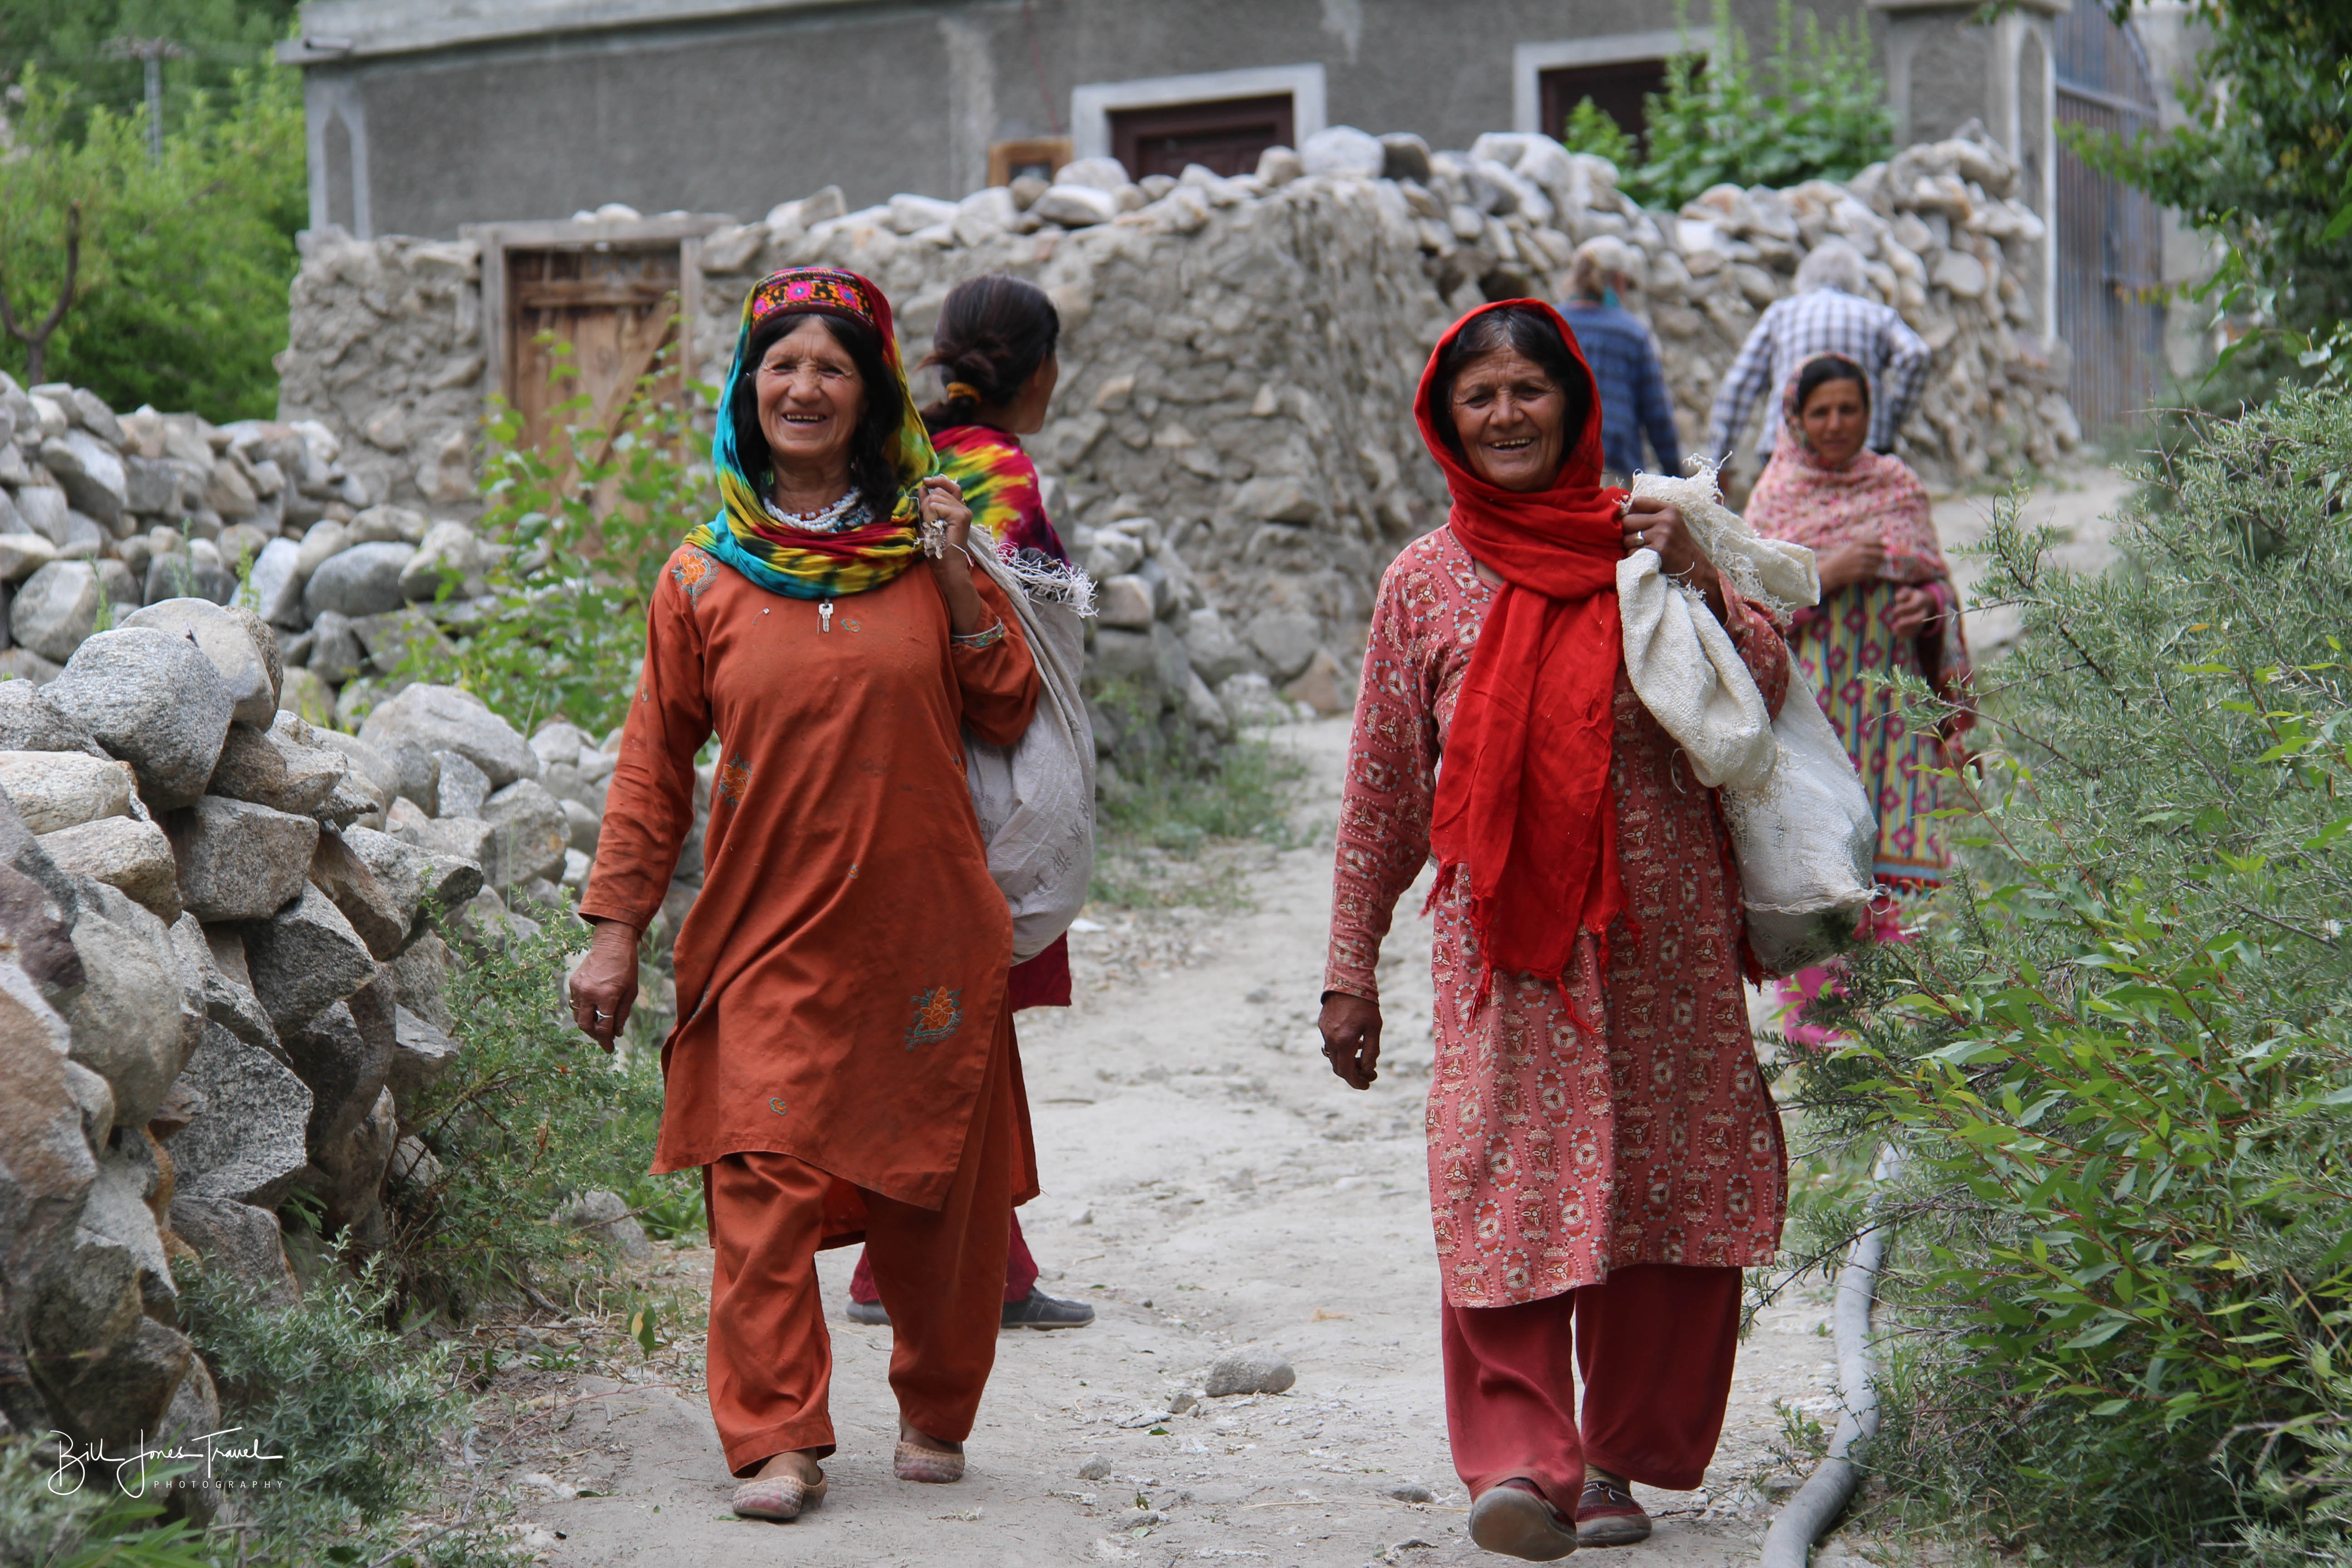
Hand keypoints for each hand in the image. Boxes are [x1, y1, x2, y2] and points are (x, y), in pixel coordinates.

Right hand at [568, 918, 640, 1052]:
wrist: (612, 944)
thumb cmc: (627, 968)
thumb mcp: (631, 992)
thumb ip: (622, 1015)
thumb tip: (616, 1034)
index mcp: (607, 997)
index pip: (603, 1028)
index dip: (606, 1041)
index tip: (609, 1049)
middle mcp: (589, 994)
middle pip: (586, 1026)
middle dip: (594, 1036)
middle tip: (603, 1038)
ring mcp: (578, 988)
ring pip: (577, 1016)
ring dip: (587, 1024)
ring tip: (598, 1025)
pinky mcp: (573, 983)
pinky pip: (575, 1003)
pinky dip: (583, 1010)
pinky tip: (593, 1010)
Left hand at [917, 476, 985, 634]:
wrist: (946, 565)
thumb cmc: (936, 547)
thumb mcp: (927, 521)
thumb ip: (926, 505)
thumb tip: (922, 487)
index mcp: (957, 508)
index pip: (950, 486)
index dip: (938, 481)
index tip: (925, 481)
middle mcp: (963, 508)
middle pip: (937, 492)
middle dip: (927, 505)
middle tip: (929, 523)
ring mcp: (963, 511)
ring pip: (935, 498)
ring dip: (927, 513)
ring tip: (933, 528)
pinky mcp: (961, 516)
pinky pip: (936, 507)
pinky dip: (930, 517)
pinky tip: (935, 528)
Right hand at [1318, 991, 1382, 1089]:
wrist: (1347, 980)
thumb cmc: (1365, 1004)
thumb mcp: (1374, 1029)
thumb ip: (1371, 1051)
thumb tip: (1368, 1069)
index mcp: (1343, 1043)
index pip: (1347, 1073)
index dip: (1357, 1082)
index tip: (1368, 1085)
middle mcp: (1330, 1040)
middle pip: (1339, 1067)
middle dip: (1354, 1074)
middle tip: (1370, 1073)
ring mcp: (1324, 1033)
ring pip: (1334, 1056)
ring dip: (1347, 1062)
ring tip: (1362, 1056)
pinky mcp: (1322, 1025)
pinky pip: (1330, 1044)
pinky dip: (1342, 1050)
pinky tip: (1355, 1042)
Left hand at [1620, 495, 1723, 615]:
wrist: (1694, 567)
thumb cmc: (1677, 545)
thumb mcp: (1670, 523)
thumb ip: (1650, 515)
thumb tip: (1620, 513)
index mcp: (1669, 509)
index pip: (1637, 501)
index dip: (1631, 513)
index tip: (1636, 523)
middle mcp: (1666, 519)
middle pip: (1627, 520)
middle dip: (1628, 532)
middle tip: (1638, 541)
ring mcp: (1663, 535)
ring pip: (1627, 539)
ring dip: (1630, 547)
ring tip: (1644, 550)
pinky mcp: (1658, 550)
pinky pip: (1632, 552)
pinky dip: (1635, 558)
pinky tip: (1646, 558)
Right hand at [1817, 537, 1887, 592]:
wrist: (1830, 571)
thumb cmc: (1841, 557)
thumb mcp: (1850, 546)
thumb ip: (1865, 542)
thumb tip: (1883, 536)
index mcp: (1857, 543)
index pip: (1876, 540)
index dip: (1884, 542)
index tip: (1889, 543)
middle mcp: (1859, 552)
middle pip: (1880, 553)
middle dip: (1885, 555)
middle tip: (1887, 556)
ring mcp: (1860, 563)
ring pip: (1878, 563)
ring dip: (1879, 564)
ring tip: (1874, 564)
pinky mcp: (1860, 573)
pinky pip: (1873, 572)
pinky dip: (1873, 571)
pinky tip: (1868, 570)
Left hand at [1888, 584, 1936, 638]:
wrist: (1923, 602)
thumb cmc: (1910, 596)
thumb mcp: (1907, 591)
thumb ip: (1902, 593)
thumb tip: (1897, 598)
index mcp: (1921, 600)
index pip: (1914, 606)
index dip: (1903, 609)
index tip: (1893, 611)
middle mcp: (1924, 611)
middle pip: (1919, 618)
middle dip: (1907, 622)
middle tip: (1895, 624)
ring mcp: (1923, 620)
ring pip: (1918, 627)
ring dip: (1906, 630)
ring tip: (1893, 630)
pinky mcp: (1920, 627)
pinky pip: (1915, 633)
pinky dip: (1906, 634)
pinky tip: (1896, 634)